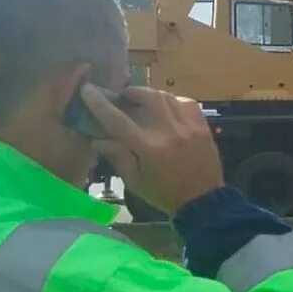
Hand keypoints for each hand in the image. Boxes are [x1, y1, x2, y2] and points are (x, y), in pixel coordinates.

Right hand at [82, 85, 223, 215]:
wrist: (203, 201)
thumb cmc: (164, 194)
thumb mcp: (135, 181)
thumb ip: (117, 156)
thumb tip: (99, 138)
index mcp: (149, 148)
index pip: (118, 120)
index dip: (100, 103)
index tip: (89, 90)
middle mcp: (169, 132)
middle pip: (148, 97)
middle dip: (131, 92)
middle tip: (123, 97)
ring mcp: (189, 126)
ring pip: (167, 97)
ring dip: (151, 95)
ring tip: (142, 101)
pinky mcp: (203, 126)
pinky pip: (187, 103)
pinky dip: (173, 101)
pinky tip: (167, 109)